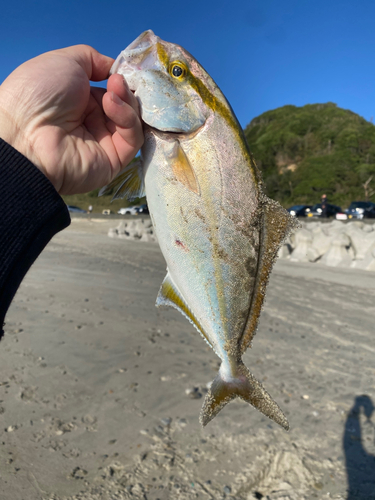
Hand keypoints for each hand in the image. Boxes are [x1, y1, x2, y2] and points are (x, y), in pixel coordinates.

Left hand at [0, 45, 142, 193]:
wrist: (26, 132)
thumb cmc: (40, 92)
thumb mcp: (67, 62)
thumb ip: (95, 61)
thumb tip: (115, 69)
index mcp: (81, 102)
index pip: (114, 93)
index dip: (122, 81)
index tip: (121, 72)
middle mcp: (93, 123)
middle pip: (127, 107)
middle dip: (126, 92)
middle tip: (116, 82)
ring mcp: (104, 144)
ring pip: (132, 122)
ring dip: (127, 103)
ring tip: (112, 93)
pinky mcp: (113, 162)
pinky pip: (132, 140)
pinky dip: (127, 119)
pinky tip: (111, 104)